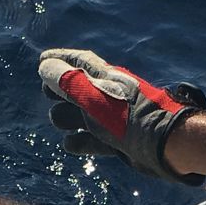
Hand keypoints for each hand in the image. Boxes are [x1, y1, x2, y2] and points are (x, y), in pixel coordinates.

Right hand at [38, 48, 205, 184]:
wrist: (164, 144)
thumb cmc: (129, 116)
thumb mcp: (94, 97)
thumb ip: (68, 81)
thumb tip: (44, 65)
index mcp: (104, 77)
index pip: (77, 62)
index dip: (59, 60)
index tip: (41, 61)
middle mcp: (107, 95)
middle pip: (73, 90)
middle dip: (59, 93)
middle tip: (51, 96)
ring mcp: (111, 119)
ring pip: (79, 116)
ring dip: (67, 119)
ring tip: (66, 122)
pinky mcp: (116, 141)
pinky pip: (91, 140)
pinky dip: (80, 142)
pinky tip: (72, 143)